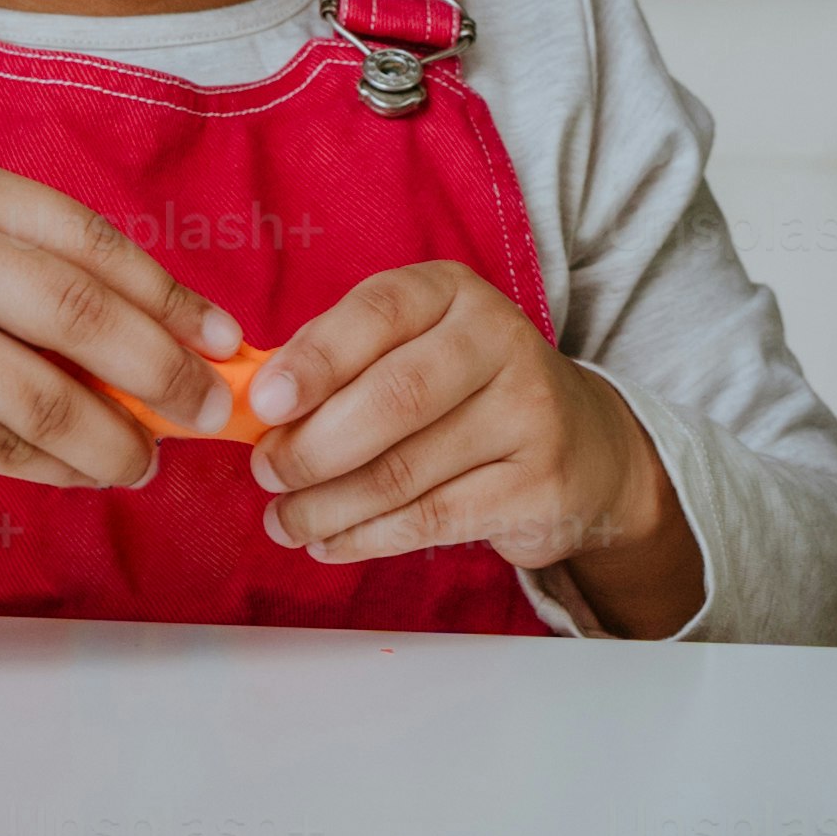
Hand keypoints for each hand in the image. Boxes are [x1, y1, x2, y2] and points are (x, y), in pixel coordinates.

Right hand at [0, 150, 234, 514]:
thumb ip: (28, 286)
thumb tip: (166, 349)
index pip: (90, 240)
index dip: (171, 297)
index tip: (223, 341)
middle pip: (86, 314)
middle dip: (166, 373)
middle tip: (208, 411)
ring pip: (49, 395)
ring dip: (115, 440)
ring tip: (141, 462)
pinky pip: (1, 447)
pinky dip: (55, 468)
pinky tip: (77, 473)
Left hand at [245, 262, 702, 633]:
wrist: (581, 445)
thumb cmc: (463, 392)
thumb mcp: (410, 348)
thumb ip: (338, 363)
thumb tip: (255, 405)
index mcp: (453, 293)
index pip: (378, 313)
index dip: (314, 360)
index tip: (262, 404)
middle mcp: (501, 341)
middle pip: (393, 398)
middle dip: (312, 446)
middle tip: (266, 474)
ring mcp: (529, 414)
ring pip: (404, 472)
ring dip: (327, 506)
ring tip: (284, 521)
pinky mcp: (539, 486)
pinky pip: (431, 520)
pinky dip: (366, 538)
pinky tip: (331, 542)